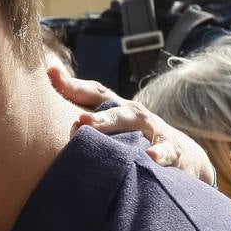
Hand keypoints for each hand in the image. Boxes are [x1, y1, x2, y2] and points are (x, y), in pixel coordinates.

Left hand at [49, 66, 216, 185]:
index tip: (50, 74)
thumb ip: (82, 113)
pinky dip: (160, 153)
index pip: (93, 92)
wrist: (182, 155)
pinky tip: (151, 157)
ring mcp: (154, 130)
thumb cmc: (135, 137)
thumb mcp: (111, 125)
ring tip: (92, 126)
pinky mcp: (174, 150)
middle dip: (93, 114)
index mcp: (116, 107)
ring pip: (133, 123)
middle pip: (111, 108)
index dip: (72, 84)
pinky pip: (167, 151)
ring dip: (112, 123)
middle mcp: (133, 113)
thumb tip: (49, 85)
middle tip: (77, 120)